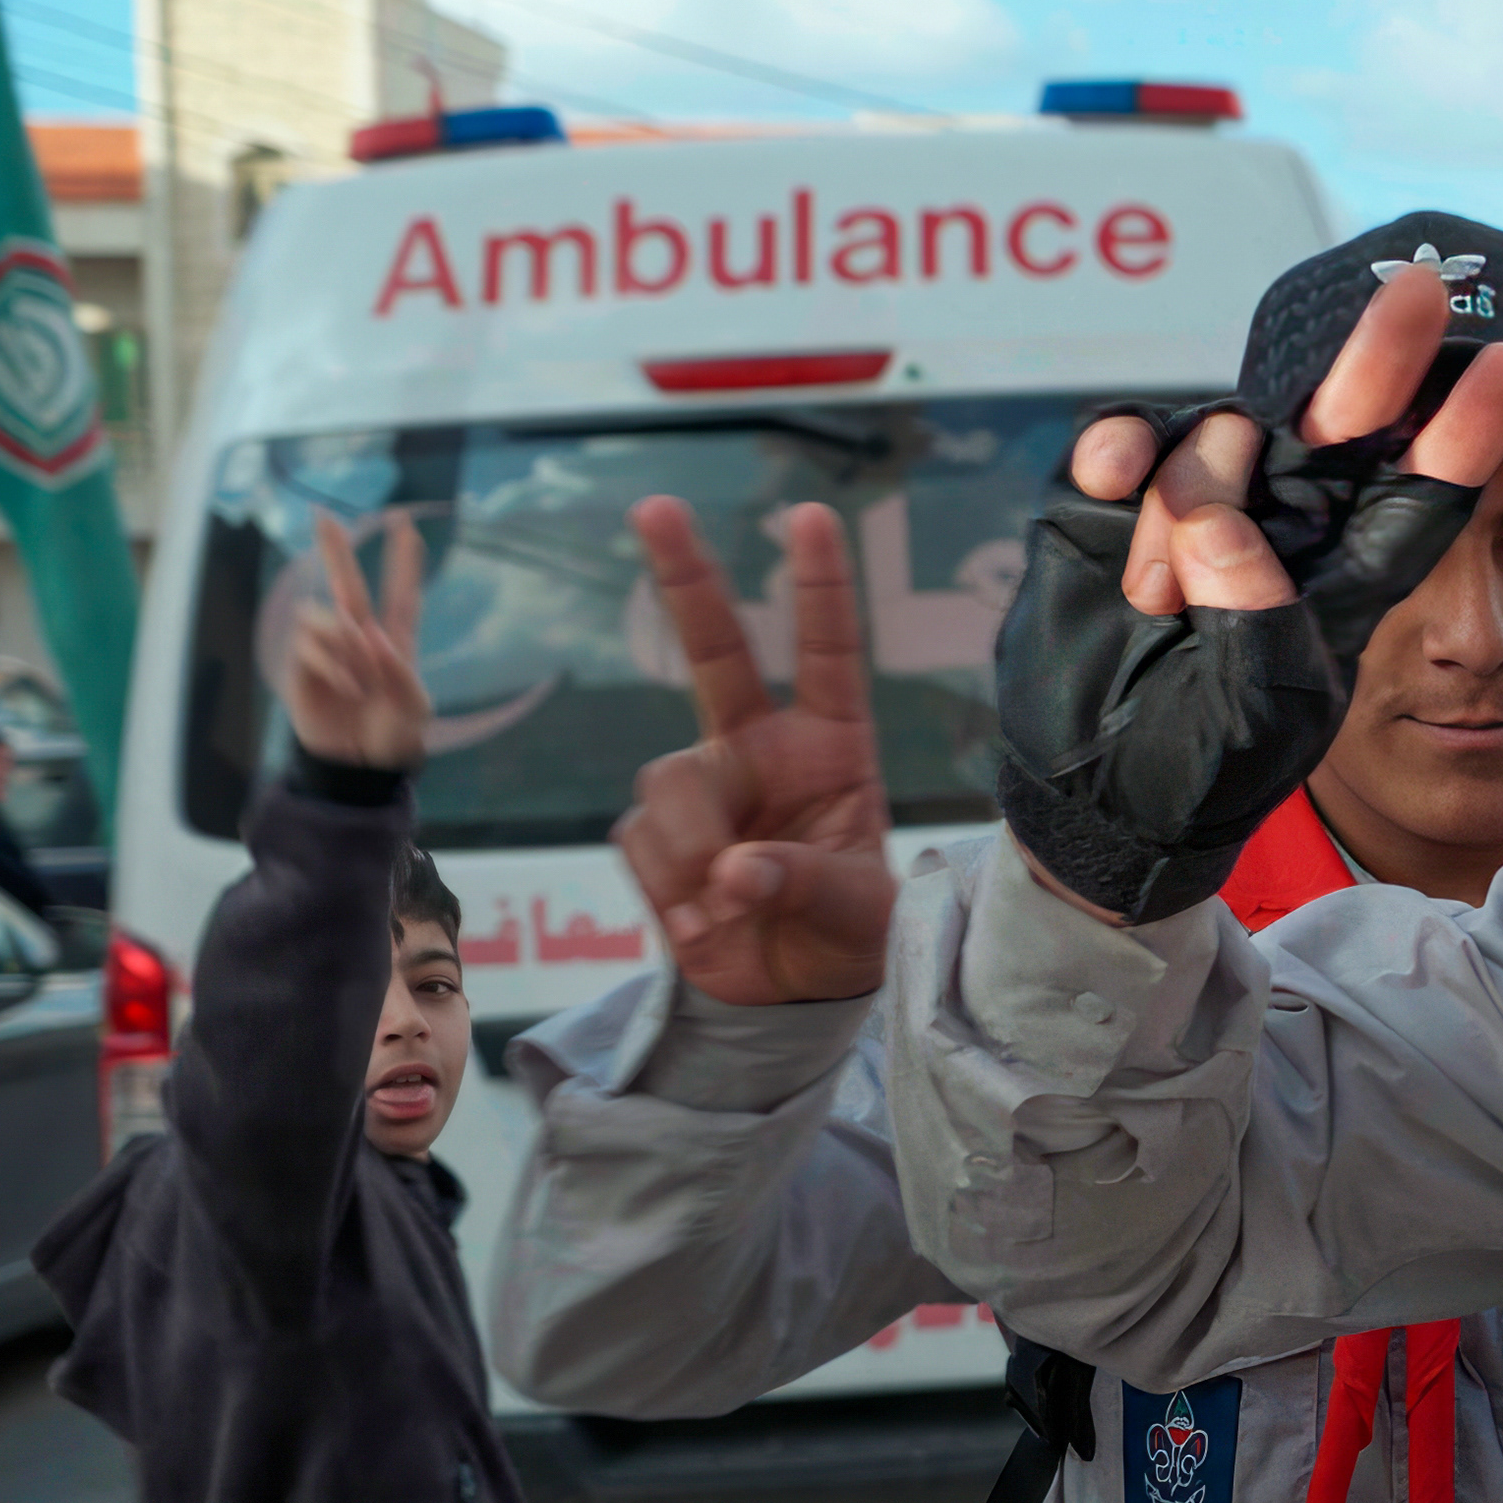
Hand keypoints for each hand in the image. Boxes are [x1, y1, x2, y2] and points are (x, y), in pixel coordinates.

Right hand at [285, 509, 430, 774]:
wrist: (360, 764)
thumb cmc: (393, 733)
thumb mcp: (414, 708)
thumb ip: (401, 673)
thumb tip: (372, 636)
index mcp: (395, 641)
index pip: (402, 592)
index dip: (404, 560)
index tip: (405, 524)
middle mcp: (359, 637)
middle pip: (346, 583)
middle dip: (334, 550)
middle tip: (323, 516)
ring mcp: (329, 650)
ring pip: (323, 615)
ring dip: (344, 642)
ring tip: (362, 679)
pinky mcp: (303, 666)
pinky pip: (309, 646)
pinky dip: (332, 663)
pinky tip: (349, 688)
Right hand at [615, 498, 896, 1005]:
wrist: (794, 996)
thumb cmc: (850, 934)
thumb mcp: (861, 913)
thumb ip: (805, 883)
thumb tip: (733, 871)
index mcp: (832, 745)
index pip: (826, 653)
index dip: (819, 586)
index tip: (809, 514)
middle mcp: (760, 750)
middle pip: (713, 652)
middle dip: (685, 578)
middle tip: (657, 506)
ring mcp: (704, 790)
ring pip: (669, 782)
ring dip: (693, 848)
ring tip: (729, 907)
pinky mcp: (656, 840)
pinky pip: (641, 841)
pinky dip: (669, 887)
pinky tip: (702, 925)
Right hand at [1001, 268, 1502, 923]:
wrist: (1094, 783)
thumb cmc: (1197, 765)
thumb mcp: (1251, 728)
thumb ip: (1253, 636)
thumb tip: (1221, 524)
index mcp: (1350, 576)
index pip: (1424, 493)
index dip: (1466, 433)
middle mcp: (1291, 519)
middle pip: (1348, 418)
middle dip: (1387, 354)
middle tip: (1425, 292)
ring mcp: (1207, 496)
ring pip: (1222, 437)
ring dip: (1189, 501)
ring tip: (1156, 603)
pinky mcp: (1123, 491)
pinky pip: (1130, 434)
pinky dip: (1122, 446)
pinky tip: (1109, 477)